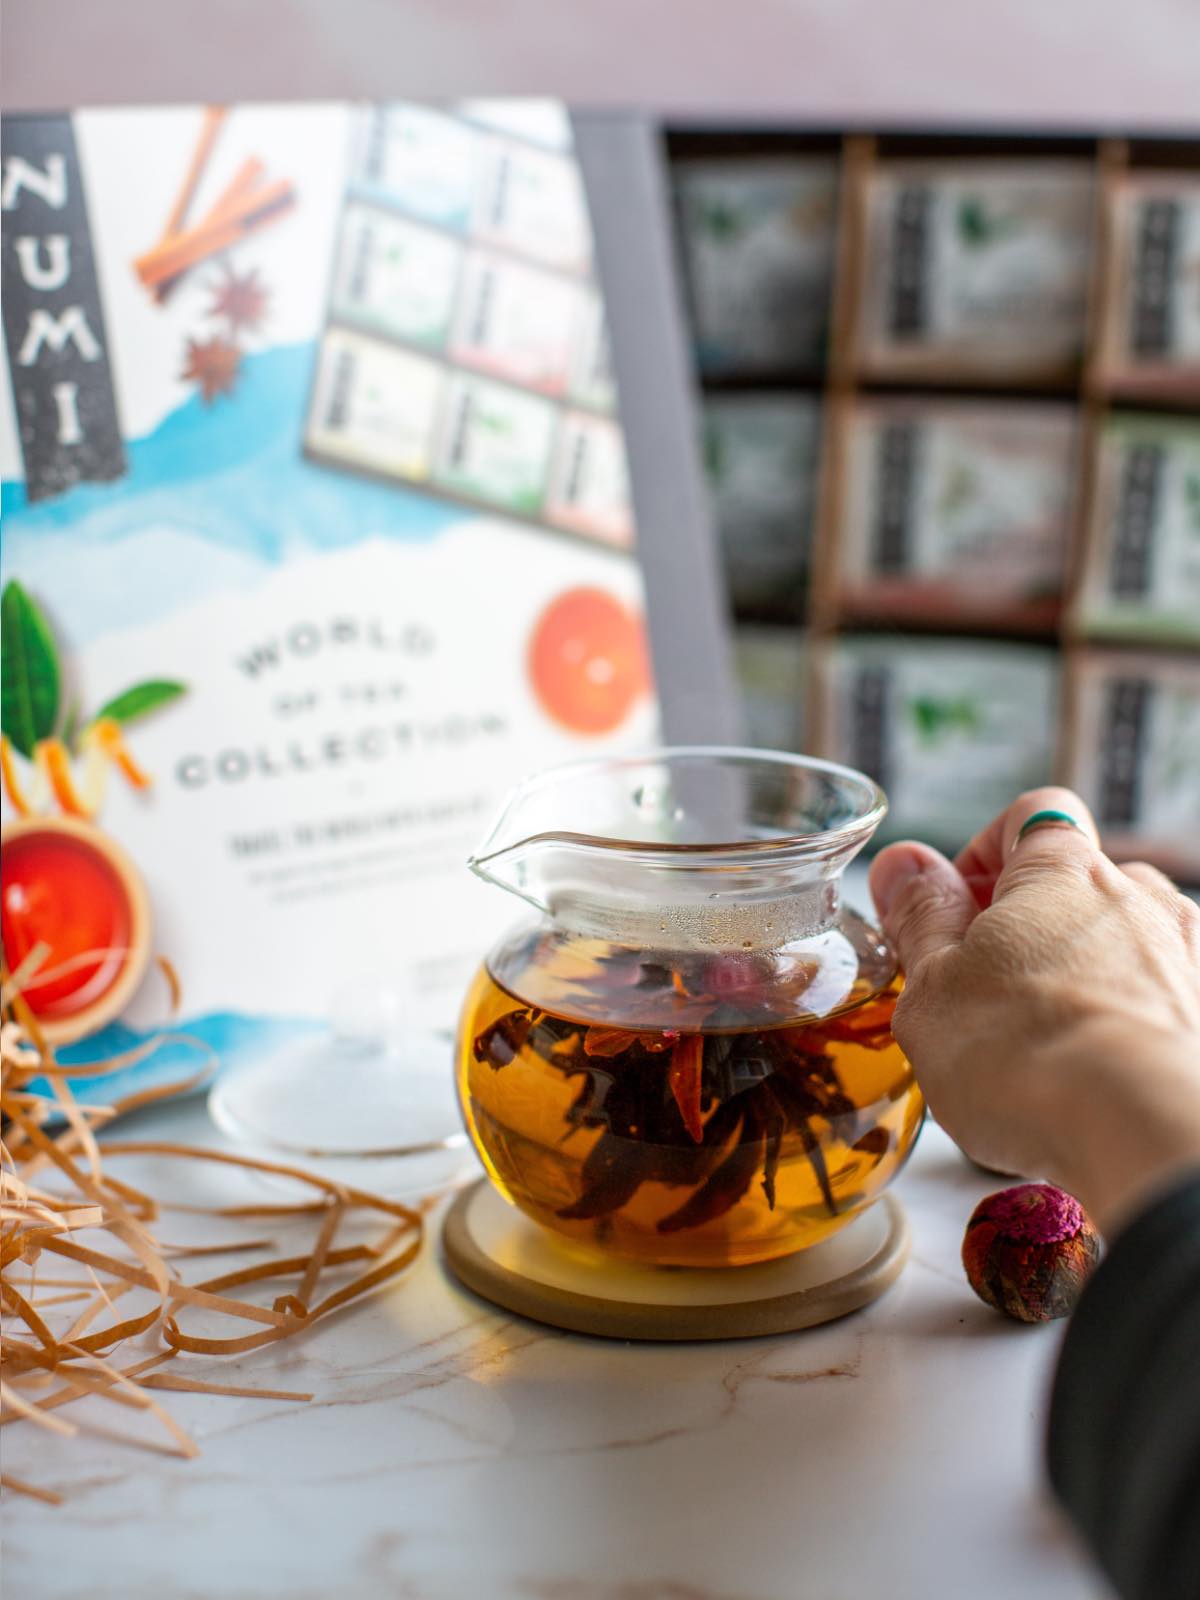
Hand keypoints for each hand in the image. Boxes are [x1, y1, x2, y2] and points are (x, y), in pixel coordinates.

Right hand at [869, 788, 1199, 1235]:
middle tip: (983, 989)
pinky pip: (1160, 1000)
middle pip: (1079, 883)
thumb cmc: (1027, 1054)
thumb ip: (920, 918)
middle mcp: (1140, 896)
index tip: (954, 907)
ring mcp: (1187, 956)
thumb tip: (902, 865)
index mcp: (1063, 869)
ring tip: (1042, 1046)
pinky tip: (1093, 1077)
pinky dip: (1124, 1023)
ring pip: (1124, 944)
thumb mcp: (934, 986)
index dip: (987, 852)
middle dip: (1031, 926)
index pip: (1032, 814)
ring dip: (1083, 976)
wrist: (1141, 1133)